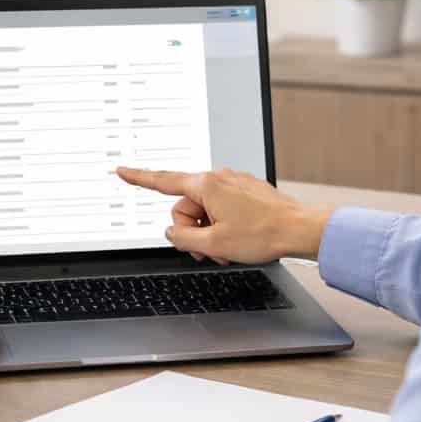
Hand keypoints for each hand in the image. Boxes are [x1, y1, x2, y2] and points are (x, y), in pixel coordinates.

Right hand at [114, 166, 332, 264]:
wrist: (299, 230)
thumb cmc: (263, 234)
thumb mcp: (214, 243)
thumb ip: (183, 238)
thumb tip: (173, 233)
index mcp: (206, 185)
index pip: (163, 181)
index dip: (138, 178)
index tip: (121, 171)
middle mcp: (218, 178)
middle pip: (186, 208)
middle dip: (193, 231)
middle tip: (209, 250)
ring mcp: (233, 184)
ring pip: (205, 211)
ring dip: (210, 232)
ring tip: (227, 248)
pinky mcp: (244, 191)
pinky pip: (222, 209)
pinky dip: (223, 226)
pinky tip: (238, 239)